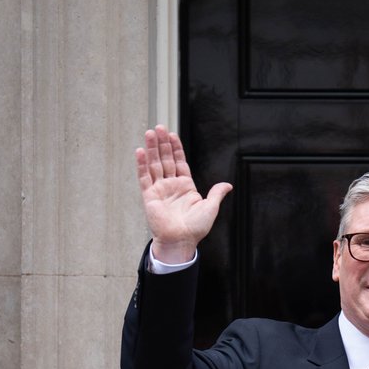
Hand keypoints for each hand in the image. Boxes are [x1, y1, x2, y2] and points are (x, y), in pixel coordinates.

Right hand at [134, 125, 231, 263]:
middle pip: (165, 159)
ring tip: (149, 133)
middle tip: (158, 128)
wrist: (181, 240)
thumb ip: (216, 194)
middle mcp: (171, 186)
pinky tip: (140, 152)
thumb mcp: (211, 208)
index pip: (180, 162)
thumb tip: (227, 185)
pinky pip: (145, 177)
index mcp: (186, 186)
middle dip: (162, 143)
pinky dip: (142, 164)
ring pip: (154, 164)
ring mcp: (160, 190)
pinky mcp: (149, 196)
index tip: (172, 135)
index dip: (176, 148)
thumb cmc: (195, 228)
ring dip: (152, 149)